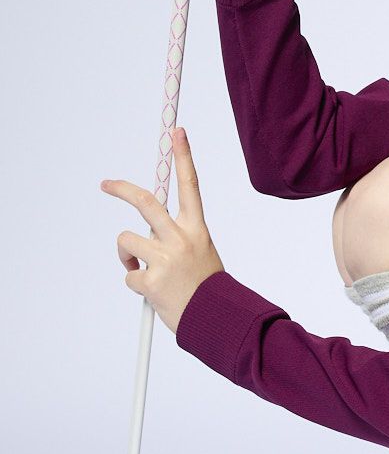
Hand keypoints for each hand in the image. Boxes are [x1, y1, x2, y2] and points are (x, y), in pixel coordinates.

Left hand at [100, 127, 224, 334]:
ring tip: (143, 269)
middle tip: (106, 184)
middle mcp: (181, 238)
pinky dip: (135, 282)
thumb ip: (176, 235)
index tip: (176, 132)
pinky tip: (153, 291)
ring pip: (126, 241)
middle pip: (145, 202)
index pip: (190, 185)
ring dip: (127, 256)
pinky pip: (129, 274)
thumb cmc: (205, 285)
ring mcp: (165, 259)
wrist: (217, 320)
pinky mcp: (151, 281)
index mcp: (197, 229)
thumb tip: (145, 229)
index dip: (183, 156)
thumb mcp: (199, 251)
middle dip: (122, 189)